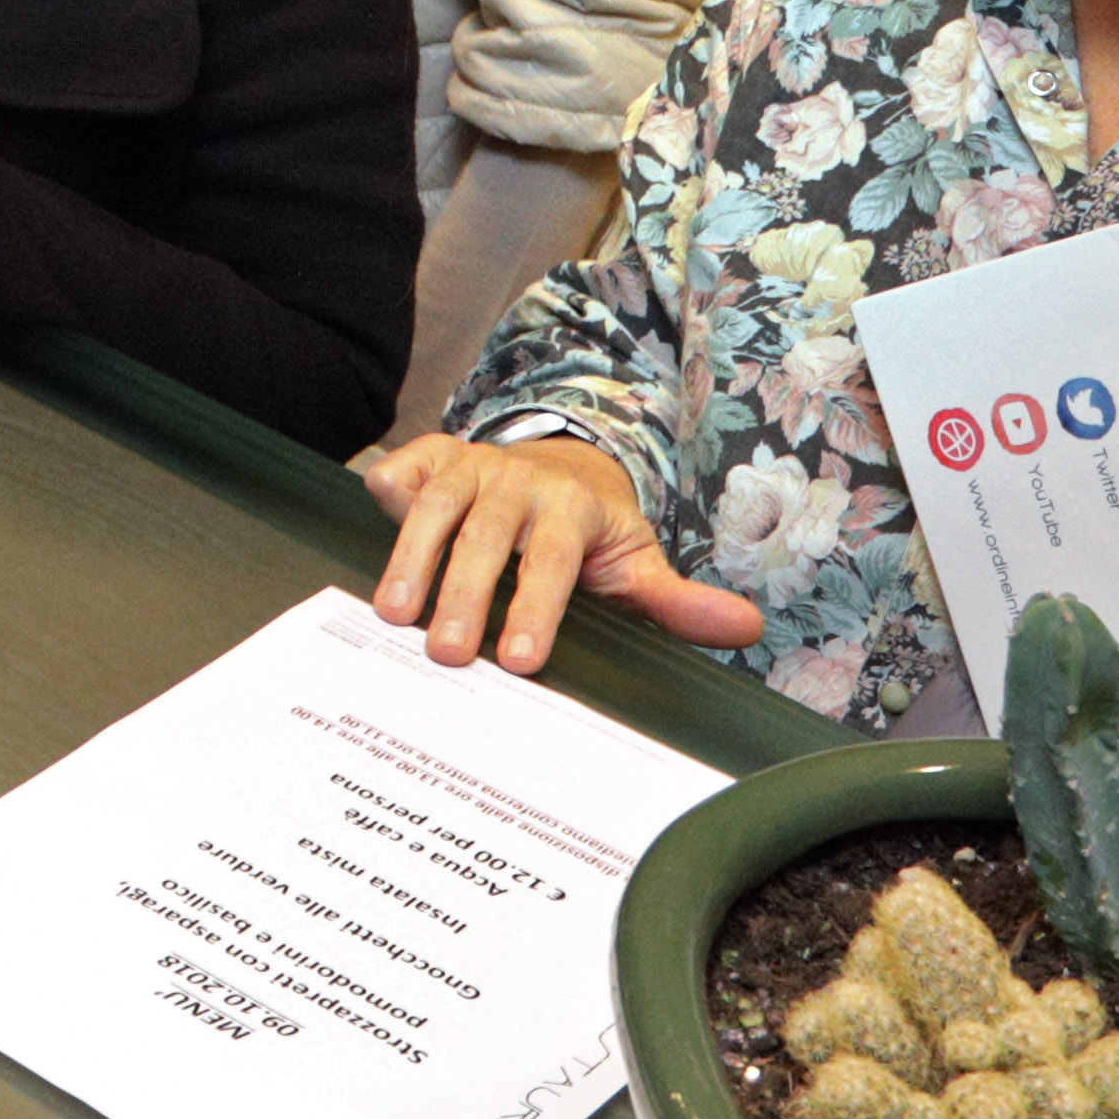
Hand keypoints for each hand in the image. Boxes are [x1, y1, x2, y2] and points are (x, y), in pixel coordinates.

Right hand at [361, 430, 770, 675]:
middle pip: (488, 537)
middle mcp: (520, 483)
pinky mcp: (433, 457)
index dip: (537, 609)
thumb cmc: (593, 535)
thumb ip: (678, 603)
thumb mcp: (636, 564)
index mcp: (574, 511)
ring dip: (413, 556)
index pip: (553, 562)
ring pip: (439, 505)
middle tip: (447, 654)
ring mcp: (472, 467)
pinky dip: (388, 486)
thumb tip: (746, 627)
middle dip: (465, 594)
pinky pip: (406, 466)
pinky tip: (372, 516)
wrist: (562, 467)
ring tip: (394, 613)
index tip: (519, 661)